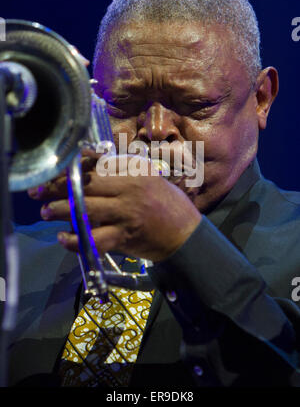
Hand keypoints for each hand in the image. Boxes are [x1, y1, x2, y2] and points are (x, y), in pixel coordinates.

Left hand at [29, 155, 201, 262]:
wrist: (187, 234)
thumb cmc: (167, 204)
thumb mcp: (148, 178)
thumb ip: (122, 172)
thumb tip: (90, 167)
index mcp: (134, 172)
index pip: (96, 167)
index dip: (71, 170)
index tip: (55, 173)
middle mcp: (129, 190)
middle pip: (86, 186)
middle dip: (58, 189)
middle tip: (39, 193)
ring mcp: (126, 214)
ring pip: (86, 210)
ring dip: (61, 211)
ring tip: (46, 211)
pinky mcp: (125, 237)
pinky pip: (95, 239)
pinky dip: (76, 240)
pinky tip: (65, 237)